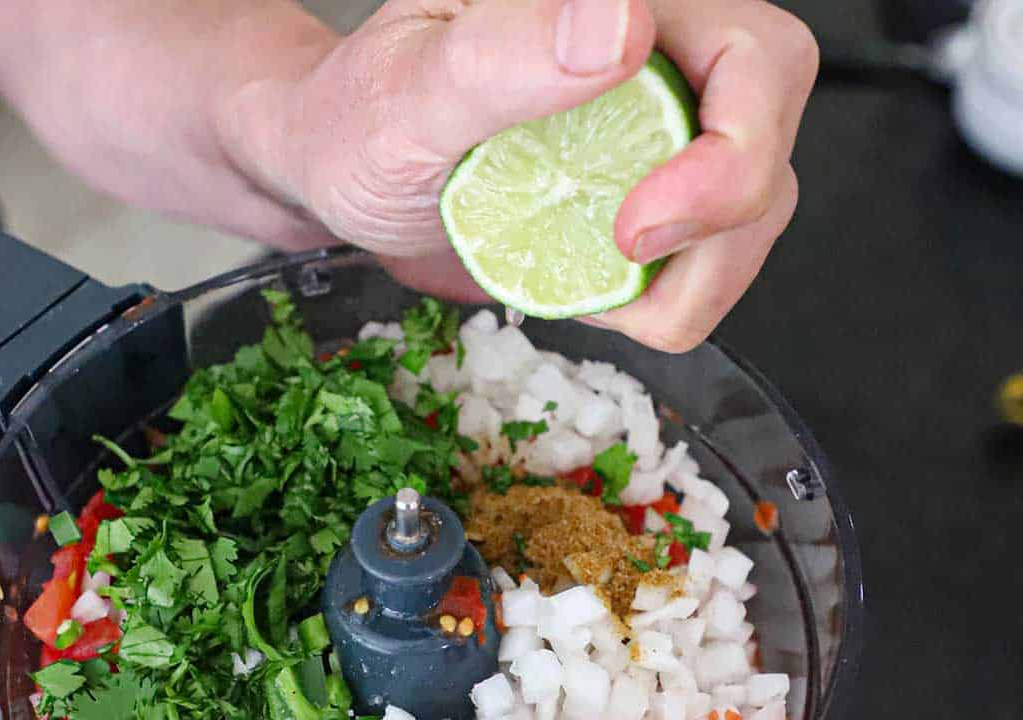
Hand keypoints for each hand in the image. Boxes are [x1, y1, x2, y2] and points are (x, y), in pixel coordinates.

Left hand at [235, 0, 816, 351]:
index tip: (635, 228)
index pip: (756, 57)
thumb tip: (620, 27)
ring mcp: (659, 133)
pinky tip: (589, 289)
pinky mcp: (644, 199)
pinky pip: (703, 261)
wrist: (337, 177)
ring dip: (692, 283)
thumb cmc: (353, 122)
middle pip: (771, 138)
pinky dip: (662, 303)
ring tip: (589, 288)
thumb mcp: (406, 95)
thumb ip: (502, 56)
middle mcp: (659, 58)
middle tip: (624, 262)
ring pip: (751, 212)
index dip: (731, 156)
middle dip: (720, 230)